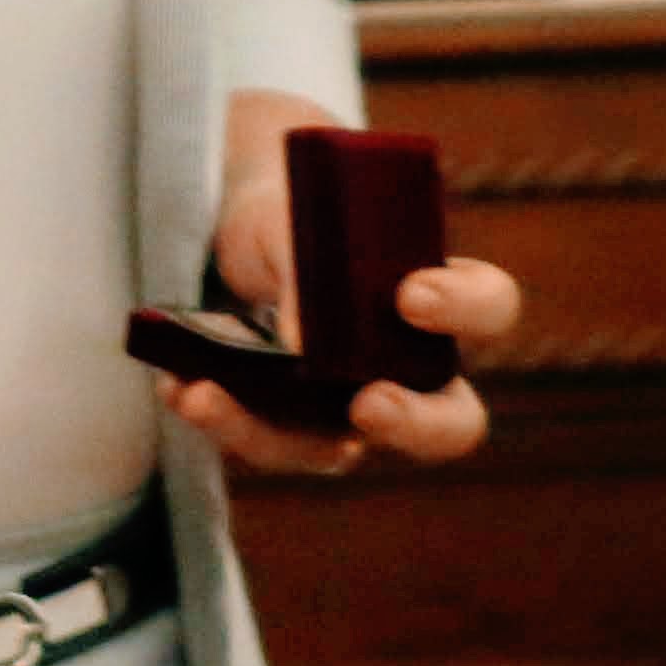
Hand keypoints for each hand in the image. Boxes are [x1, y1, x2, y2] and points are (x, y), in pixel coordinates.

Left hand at [175, 88, 523, 478]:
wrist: (231, 228)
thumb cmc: (285, 216)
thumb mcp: (289, 216)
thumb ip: (303, 268)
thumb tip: (299, 348)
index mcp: (436, 293)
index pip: (487, 305)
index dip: (465, 306)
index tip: (408, 295)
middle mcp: (410, 366)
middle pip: (452, 423)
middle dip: (417, 424)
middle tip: (368, 404)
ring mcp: (351, 406)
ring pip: (337, 450)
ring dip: (268, 436)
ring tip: (204, 395)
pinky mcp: (290, 425)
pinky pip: (265, 441)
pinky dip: (219, 419)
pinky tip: (178, 387)